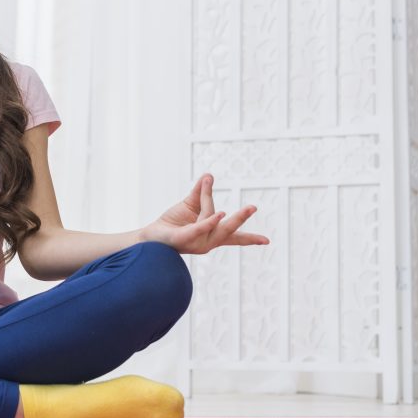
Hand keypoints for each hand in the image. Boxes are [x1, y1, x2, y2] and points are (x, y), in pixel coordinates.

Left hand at [138, 173, 268, 254]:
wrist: (151, 236)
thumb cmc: (172, 223)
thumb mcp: (189, 204)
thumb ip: (201, 191)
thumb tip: (209, 175)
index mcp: (212, 234)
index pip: (234, 237)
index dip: (250, 238)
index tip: (267, 241)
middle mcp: (207, 241)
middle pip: (228, 230)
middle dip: (241, 218)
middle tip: (253, 207)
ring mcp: (197, 242)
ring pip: (211, 218)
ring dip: (208, 199)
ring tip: (206, 183)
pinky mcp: (184, 239)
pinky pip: (199, 228)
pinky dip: (210, 221)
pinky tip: (219, 213)